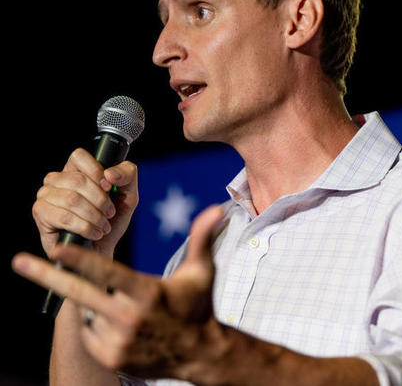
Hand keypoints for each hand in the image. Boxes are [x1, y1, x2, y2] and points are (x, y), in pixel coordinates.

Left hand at [13, 204, 223, 380]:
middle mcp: (129, 318)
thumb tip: (217, 209)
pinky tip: (124, 325)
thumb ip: (202, 238)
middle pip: (79, 293)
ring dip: (97, 304)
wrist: (199, 353)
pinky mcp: (111, 357)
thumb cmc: (199, 306)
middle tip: (18, 260)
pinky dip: (100, 324)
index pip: (107, 273)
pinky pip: (92, 333)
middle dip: (46, 275)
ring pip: (89, 312)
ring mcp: (117, 341)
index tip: (57, 247)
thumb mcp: (202, 272)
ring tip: (128, 308)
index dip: (80, 259)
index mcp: (147, 293)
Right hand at [32, 148, 138, 257]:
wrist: (101, 250)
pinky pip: (63, 217)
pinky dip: (85, 227)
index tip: (110, 188)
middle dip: (101, 200)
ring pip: (72, 199)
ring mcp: (45, 196)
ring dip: (94, 216)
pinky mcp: (40, 214)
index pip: (79, 156)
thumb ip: (127, 176)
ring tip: (103, 226)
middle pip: (78, 180)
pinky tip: (94, 233)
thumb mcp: (128, 195)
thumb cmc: (112, 221)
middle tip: (109, 214)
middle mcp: (56, 179)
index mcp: (75, 169)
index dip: (97, 172)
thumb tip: (110, 173)